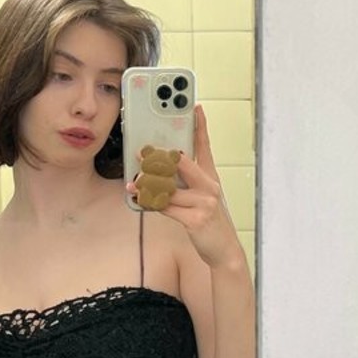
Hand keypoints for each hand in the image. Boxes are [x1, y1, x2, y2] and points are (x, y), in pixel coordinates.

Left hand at [127, 104, 244, 268]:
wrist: (224, 250)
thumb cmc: (209, 221)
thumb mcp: (202, 198)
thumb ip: (185, 183)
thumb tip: (159, 172)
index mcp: (211, 178)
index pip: (205, 147)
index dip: (200, 126)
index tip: (195, 108)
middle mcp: (210, 186)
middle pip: (182, 163)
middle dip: (159, 158)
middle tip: (141, 152)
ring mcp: (204, 202)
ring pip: (169, 187)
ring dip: (148, 186)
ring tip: (133, 182)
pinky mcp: (195, 219)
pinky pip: (167, 207)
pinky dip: (151, 204)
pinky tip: (140, 200)